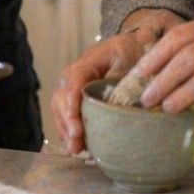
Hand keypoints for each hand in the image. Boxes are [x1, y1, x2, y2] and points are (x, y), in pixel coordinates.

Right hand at [51, 29, 157, 154]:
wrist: (133, 45)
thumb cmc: (132, 53)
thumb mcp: (131, 60)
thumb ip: (125, 82)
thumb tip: (127, 107)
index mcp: (87, 63)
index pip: (74, 83)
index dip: (73, 106)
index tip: (77, 127)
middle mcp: (74, 75)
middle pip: (62, 98)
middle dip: (68, 122)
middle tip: (75, 143)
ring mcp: (72, 86)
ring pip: (59, 108)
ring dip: (65, 129)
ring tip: (74, 149)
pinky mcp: (76, 98)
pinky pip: (65, 113)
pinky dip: (68, 130)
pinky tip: (75, 145)